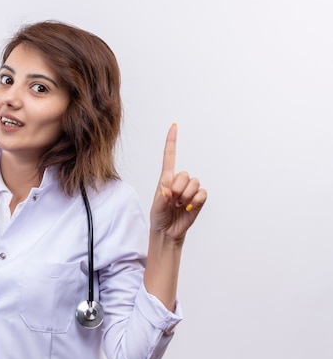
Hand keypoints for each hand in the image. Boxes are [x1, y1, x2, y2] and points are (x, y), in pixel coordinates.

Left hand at [150, 124, 206, 241]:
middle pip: (184, 174)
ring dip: (186, 196)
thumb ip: (162, 198)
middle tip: (172, 201)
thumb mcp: (156, 207)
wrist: (168, 232)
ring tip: (179, 205)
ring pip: (194, 183)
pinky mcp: (198, 198)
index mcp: (165, 179)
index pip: (170, 157)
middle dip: (178, 189)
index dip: (172, 142)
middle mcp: (178, 181)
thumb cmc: (159, 217)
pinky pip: (202, 193)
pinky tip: (188, 208)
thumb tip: (168, 190)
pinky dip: (196, 201)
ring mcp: (189, 190)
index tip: (174, 127)